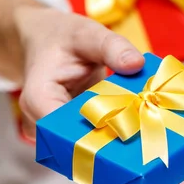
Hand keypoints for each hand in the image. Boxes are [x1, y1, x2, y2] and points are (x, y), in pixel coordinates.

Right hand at [13, 5, 143, 139]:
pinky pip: (89, 141)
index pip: (61, 130)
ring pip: (83, 149)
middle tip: (145, 128)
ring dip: (113, 140)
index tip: (129, 124)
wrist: (47, 41)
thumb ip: (112, 47)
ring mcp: (53, 131)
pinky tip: (133, 124)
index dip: (95, 133)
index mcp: (38, 97)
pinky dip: (111, 134)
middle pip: (75, 145)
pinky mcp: (67, 133)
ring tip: (142, 126)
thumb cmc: (63, 37)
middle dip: (110, 140)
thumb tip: (136, 64)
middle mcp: (40, 121)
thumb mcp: (88, 34)